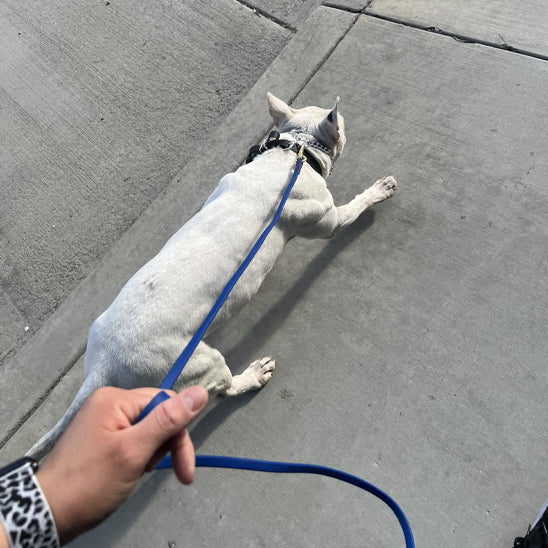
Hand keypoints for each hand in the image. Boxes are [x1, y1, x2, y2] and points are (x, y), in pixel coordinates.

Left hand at [35, 385, 207, 543]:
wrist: (47, 515)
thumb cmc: (90, 482)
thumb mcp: (133, 452)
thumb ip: (168, 421)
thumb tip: (201, 391)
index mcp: (116, 399)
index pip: (165, 403)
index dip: (178, 433)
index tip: (184, 468)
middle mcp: (109, 402)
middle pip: (157, 415)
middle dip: (163, 445)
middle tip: (153, 472)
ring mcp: (103, 420)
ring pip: (147, 429)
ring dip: (150, 453)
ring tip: (137, 473)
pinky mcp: (100, 437)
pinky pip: (132, 439)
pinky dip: (137, 457)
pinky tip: (130, 472)